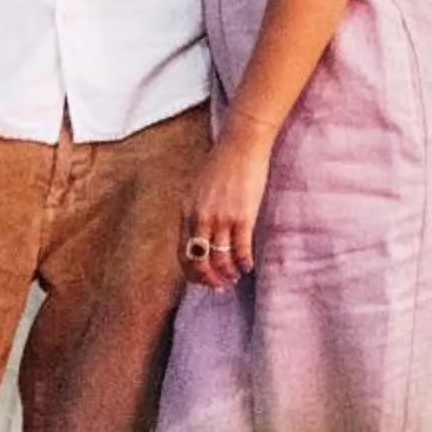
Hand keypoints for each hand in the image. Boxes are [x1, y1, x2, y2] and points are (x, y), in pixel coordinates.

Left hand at [179, 124, 271, 289]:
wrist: (241, 144)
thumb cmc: (223, 163)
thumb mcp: (199, 189)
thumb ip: (197, 211)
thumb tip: (202, 233)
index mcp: (186, 212)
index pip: (183, 254)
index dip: (193, 273)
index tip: (203, 281)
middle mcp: (200, 219)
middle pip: (198, 262)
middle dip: (209, 279)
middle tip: (220, 286)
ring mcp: (220, 219)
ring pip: (220, 260)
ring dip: (228, 273)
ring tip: (236, 276)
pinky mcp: (242, 217)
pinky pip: (240, 251)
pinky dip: (244, 263)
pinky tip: (248, 266)